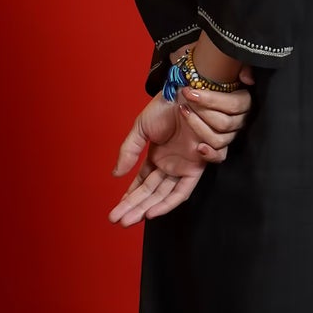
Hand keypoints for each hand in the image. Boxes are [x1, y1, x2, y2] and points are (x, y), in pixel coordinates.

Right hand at [108, 66, 254, 224]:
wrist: (186, 91)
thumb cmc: (165, 107)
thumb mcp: (140, 129)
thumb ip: (129, 152)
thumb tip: (115, 175)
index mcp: (157, 158)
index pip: (141, 185)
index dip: (129, 198)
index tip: (115, 212)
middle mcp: (171, 166)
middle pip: (151, 194)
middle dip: (134, 208)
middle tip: (119, 221)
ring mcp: (183, 167)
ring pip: (164, 196)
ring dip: (149, 208)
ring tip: (133, 219)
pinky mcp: (197, 166)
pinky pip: (184, 190)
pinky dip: (170, 201)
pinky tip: (153, 210)